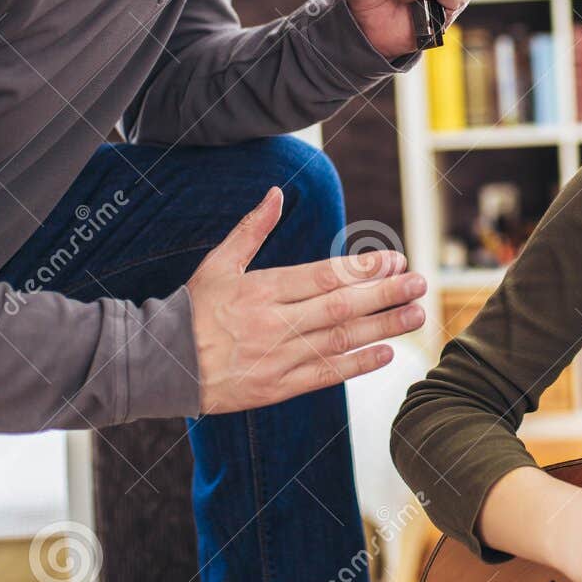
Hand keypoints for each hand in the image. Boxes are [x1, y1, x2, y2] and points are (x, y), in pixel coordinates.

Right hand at [186, 186, 426, 412]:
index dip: (364, 269)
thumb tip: (276, 194)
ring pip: (340, 339)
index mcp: (263, 289)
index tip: (394, 260)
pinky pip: (325, 375)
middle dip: (385, 293)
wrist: (161, 364)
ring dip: (383, 327)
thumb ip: (251, 229)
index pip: (325, 275)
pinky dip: (357, 364)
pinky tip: (387, 353)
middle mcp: (275, 322)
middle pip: (341, 306)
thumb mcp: (218, 263)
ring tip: (415, 314)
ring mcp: (278, 357)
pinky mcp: (277, 387)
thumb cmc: (192, 309)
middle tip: (420, 283)